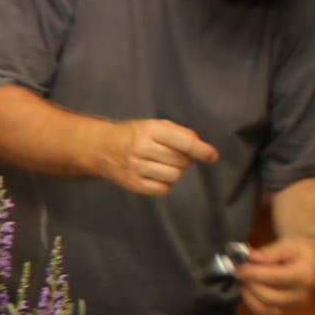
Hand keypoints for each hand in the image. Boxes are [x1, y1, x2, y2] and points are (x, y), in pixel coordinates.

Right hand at [99, 118, 219, 198]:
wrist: (101, 148)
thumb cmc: (133, 134)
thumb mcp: (153, 125)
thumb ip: (177, 133)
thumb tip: (201, 147)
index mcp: (150, 130)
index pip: (183, 142)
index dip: (201, 150)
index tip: (213, 156)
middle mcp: (142, 148)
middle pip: (181, 161)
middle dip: (183, 159)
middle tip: (172, 155)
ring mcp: (137, 168)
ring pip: (174, 176)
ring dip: (174, 171)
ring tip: (162, 164)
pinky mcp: (134, 184)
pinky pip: (163, 189)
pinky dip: (164, 183)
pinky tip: (155, 174)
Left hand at [233, 232, 314, 314]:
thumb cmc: (304, 250)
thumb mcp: (289, 244)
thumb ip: (269, 252)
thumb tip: (250, 258)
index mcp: (305, 276)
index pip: (274, 278)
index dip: (253, 273)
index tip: (239, 266)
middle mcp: (302, 295)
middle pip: (268, 297)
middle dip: (250, 284)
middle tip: (240, 272)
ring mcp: (295, 305)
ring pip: (264, 308)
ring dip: (249, 295)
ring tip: (244, 280)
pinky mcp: (287, 309)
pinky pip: (265, 312)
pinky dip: (252, 302)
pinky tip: (249, 289)